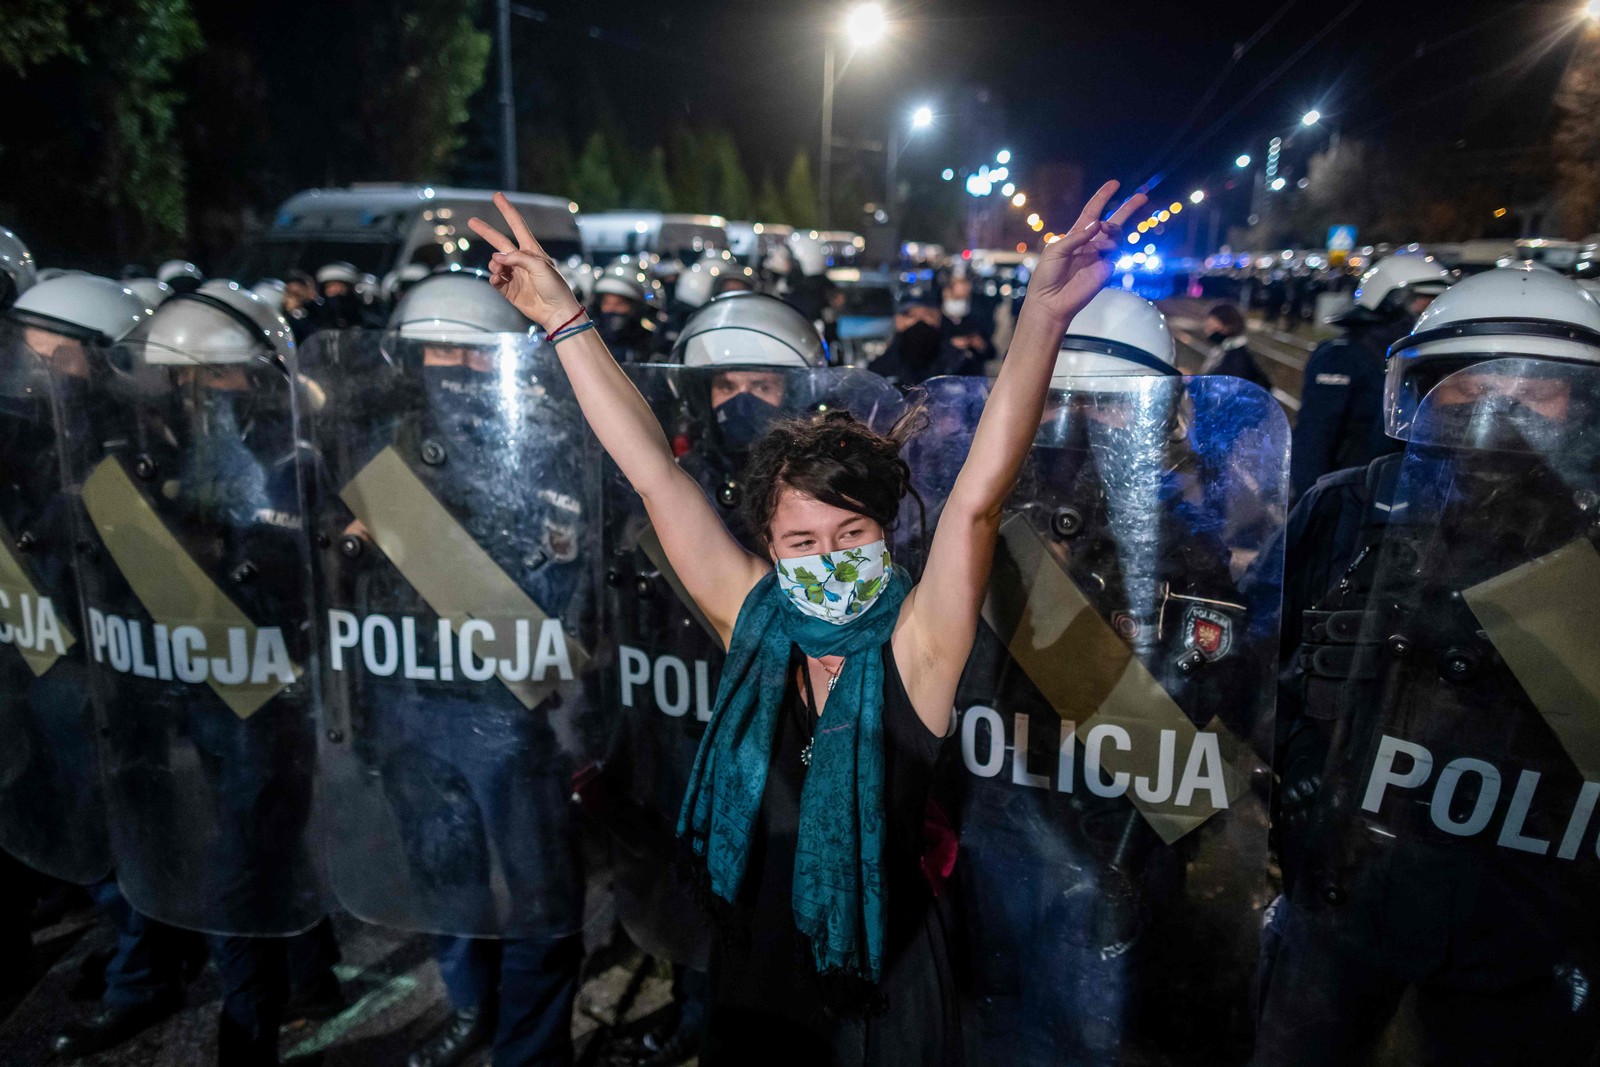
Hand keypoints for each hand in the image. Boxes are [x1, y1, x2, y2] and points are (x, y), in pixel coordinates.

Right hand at [467, 193, 583, 332]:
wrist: (557, 312)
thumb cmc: (555, 287)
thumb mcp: (540, 266)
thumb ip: (518, 258)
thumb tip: (496, 257)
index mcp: (532, 250)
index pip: (517, 225)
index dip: (507, 210)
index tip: (497, 196)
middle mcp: (521, 260)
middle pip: (499, 241)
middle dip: (486, 231)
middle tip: (471, 221)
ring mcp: (514, 275)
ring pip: (495, 262)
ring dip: (494, 264)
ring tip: (501, 272)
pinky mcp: (509, 290)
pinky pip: (495, 280)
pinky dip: (493, 278)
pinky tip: (497, 279)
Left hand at [1022, 181, 1146, 328]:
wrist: (1051, 301)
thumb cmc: (1047, 275)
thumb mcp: (1055, 250)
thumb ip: (1076, 237)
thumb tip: (1098, 224)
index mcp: (1076, 236)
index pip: (1092, 212)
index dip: (1102, 197)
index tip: (1115, 183)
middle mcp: (1090, 244)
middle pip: (1113, 223)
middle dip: (1128, 209)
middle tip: (1142, 197)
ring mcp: (1100, 256)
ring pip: (1116, 236)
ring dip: (1113, 229)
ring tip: (1105, 231)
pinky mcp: (1106, 269)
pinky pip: (1116, 252)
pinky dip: (1112, 246)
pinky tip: (1103, 249)